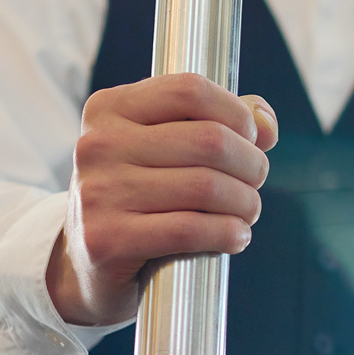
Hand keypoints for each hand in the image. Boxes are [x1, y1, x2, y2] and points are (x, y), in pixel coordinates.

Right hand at [47, 74, 278, 325]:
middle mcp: (98, 145)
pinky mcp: (106, 239)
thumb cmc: (140, 198)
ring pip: (206, 187)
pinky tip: (236, 237)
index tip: (251, 140)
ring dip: (245, 203)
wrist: (88, 263)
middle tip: (255, 183)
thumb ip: (219, 124)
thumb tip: (266, 122)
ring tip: (248, 212)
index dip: (237, 114)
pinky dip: (228, 233)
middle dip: (251, 164)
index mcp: (109, 109)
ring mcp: (98, 193)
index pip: (191, 91)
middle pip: (209, 141)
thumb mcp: (166, 150)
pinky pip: (190, 229)